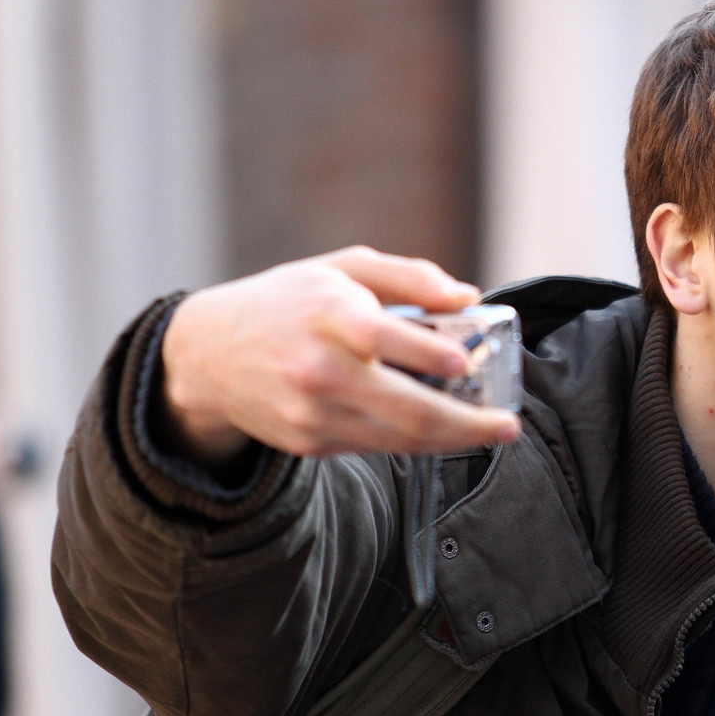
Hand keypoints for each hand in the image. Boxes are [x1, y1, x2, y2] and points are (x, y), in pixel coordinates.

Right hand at [159, 246, 521, 464]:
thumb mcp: (343, 268)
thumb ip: (410, 278)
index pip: (386, 338)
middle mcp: (320, 369)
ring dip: (451, 440)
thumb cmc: (289, 301)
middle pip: (406, 410)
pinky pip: (375, 446)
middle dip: (468, 424)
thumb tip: (468, 298)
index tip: (469, 362)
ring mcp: (313, 413)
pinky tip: (438, 429)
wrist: (207, 354)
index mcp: (330, 315)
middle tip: (507, 425)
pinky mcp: (310, 442)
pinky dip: (412, 440)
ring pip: (399, 440)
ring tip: (487, 431)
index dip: (433, 354)